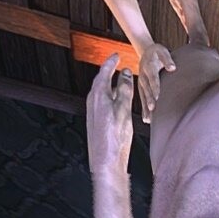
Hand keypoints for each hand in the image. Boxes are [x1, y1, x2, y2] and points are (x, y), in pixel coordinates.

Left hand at [86, 53, 135, 174]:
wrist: (105, 162)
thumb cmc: (116, 137)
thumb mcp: (124, 110)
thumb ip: (125, 90)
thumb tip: (126, 73)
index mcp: (99, 96)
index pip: (104, 72)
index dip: (111, 62)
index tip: (116, 54)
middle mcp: (93, 102)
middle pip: (101, 81)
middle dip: (109, 71)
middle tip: (116, 63)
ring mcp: (93, 112)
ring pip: (102, 92)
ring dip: (110, 84)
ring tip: (120, 80)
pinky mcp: (96, 121)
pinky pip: (102, 101)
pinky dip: (110, 95)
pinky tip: (117, 101)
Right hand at [136, 43, 174, 122]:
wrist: (146, 52)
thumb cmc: (157, 52)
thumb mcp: (162, 51)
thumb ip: (167, 59)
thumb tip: (173, 68)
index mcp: (148, 67)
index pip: (153, 78)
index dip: (155, 87)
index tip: (157, 96)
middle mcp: (143, 76)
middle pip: (147, 89)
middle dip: (149, 99)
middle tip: (153, 109)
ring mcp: (141, 83)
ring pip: (143, 96)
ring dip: (145, 107)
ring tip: (149, 118)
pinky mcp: (141, 88)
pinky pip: (142, 99)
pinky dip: (144, 109)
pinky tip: (147, 119)